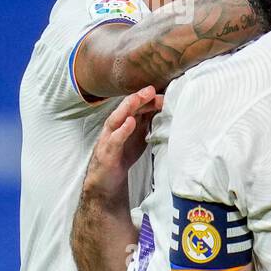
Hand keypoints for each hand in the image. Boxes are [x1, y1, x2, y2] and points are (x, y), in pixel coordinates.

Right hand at [82, 85, 160, 203]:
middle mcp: (114, 128)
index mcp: (122, 123)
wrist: (107, 181)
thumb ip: (148, 122)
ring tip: (139, 98)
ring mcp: (108, 139)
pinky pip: (114, 139)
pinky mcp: (107, 153)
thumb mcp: (139, 136)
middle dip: (137, 98)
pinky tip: (130, 122)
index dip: (148, 100)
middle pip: (125, 109)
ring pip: (116, 119)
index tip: (163, 94)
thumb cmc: (123, 154)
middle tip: (151, 89)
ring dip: (128, 107)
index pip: (135, 107)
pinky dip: (122, 130)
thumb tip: (164, 108)